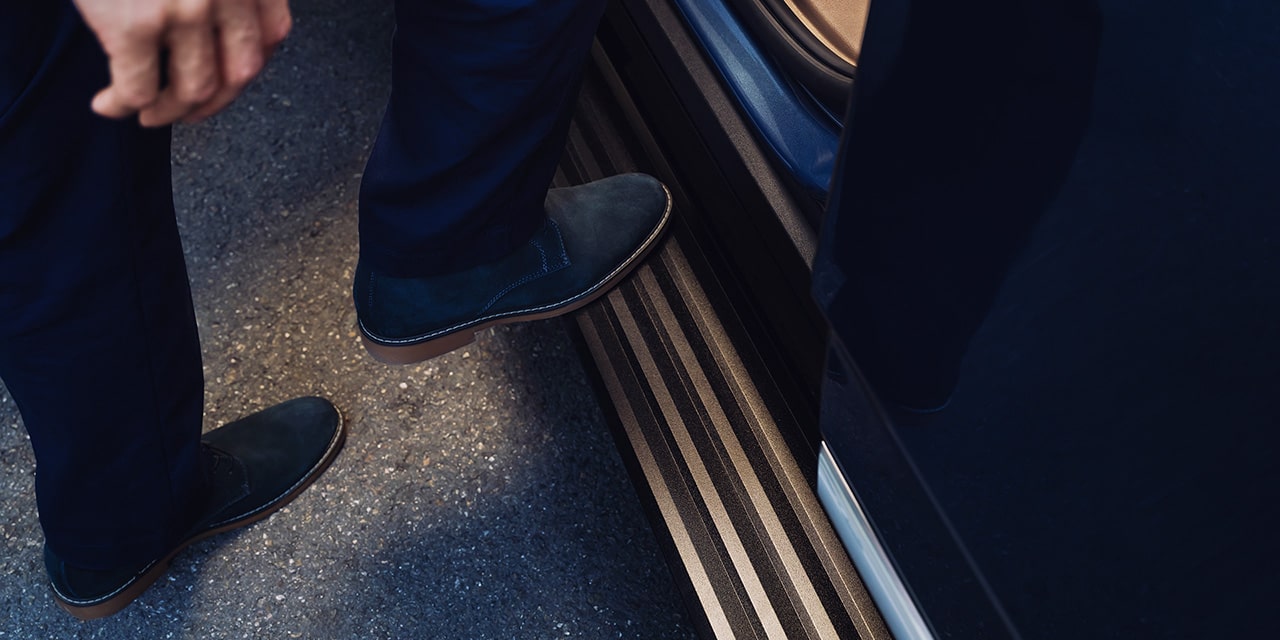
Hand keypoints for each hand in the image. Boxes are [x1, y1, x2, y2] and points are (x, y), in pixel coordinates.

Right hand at [72, 0, 291, 126]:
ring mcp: (186, 9)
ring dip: (169, 112)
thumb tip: (216, 29)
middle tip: (186, 110)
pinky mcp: (137, 24)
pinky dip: (123, 105)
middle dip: (214, 102)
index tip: (225, 80)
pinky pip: (139, 89)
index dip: (247, 66)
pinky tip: (109, 104)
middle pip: (240, 73)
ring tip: (147, 113)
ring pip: (194, 90)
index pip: (272, 37)